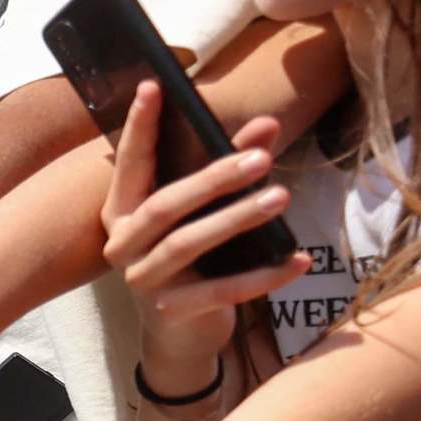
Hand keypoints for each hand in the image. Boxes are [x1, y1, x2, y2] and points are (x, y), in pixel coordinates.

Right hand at [102, 83, 303, 397]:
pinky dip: (263, 276)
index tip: (153, 87)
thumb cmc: (191, 257)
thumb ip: (229, 167)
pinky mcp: (172, 311)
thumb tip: (267, 126)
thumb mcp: (204, 209)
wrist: (178, 333)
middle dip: (212, 179)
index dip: (139, 126)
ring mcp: (144, 280)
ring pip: (187, 244)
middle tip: (259, 158)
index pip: (130, 163)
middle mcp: (123, 244)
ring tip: (280, 197)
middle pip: (164, 206)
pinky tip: (298, 260)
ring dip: (236, 218)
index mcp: (122, 212)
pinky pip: (221, 291)